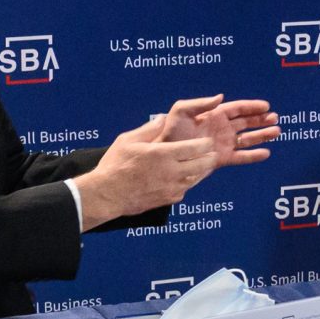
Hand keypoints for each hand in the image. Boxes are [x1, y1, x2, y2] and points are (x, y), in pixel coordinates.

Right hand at [76, 117, 217, 227]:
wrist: (107, 195)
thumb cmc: (115, 165)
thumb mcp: (128, 140)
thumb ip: (149, 129)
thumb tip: (162, 118)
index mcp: (163, 154)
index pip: (196, 148)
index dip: (206, 143)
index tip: (207, 141)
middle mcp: (172, 172)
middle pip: (204, 165)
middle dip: (210, 157)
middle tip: (212, 153)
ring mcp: (172, 187)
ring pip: (197, 178)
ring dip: (202, 171)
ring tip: (202, 164)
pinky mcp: (169, 199)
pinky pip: (185, 189)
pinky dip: (187, 182)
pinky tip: (184, 177)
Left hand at [159, 95, 280, 169]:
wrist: (166, 156)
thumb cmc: (170, 132)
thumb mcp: (181, 111)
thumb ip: (200, 103)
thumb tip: (221, 97)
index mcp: (214, 115)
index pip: (237, 109)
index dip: (252, 107)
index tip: (266, 106)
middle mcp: (221, 129)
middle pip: (246, 122)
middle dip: (261, 120)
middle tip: (275, 118)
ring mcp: (223, 144)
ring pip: (247, 138)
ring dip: (262, 135)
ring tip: (276, 132)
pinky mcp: (222, 159)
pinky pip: (241, 157)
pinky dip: (253, 156)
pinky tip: (265, 153)